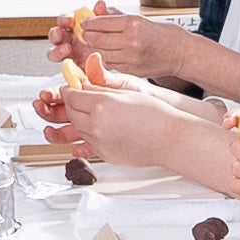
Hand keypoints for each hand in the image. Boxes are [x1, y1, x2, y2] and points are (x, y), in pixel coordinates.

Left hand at [48, 83, 195, 174]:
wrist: (170, 139)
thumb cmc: (156, 115)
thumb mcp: (126, 92)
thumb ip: (101, 88)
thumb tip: (83, 85)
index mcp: (102, 105)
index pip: (72, 96)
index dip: (69, 90)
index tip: (70, 88)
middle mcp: (97, 125)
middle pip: (70, 113)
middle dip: (72, 105)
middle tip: (78, 99)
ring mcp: (99, 142)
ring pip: (78, 128)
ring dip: (81, 119)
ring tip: (96, 113)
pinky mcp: (103, 154)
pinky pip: (88, 142)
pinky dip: (91, 133)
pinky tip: (104, 127)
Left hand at [51, 1, 172, 76]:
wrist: (181, 53)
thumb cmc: (164, 34)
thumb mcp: (141, 19)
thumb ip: (117, 15)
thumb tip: (97, 8)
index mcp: (133, 23)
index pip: (100, 23)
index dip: (88, 23)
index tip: (85, 23)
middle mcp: (131, 40)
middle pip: (96, 39)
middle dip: (87, 36)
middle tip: (86, 34)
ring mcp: (131, 57)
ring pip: (100, 53)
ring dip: (94, 49)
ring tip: (95, 44)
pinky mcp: (132, 70)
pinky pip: (110, 64)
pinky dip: (104, 59)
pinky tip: (106, 54)